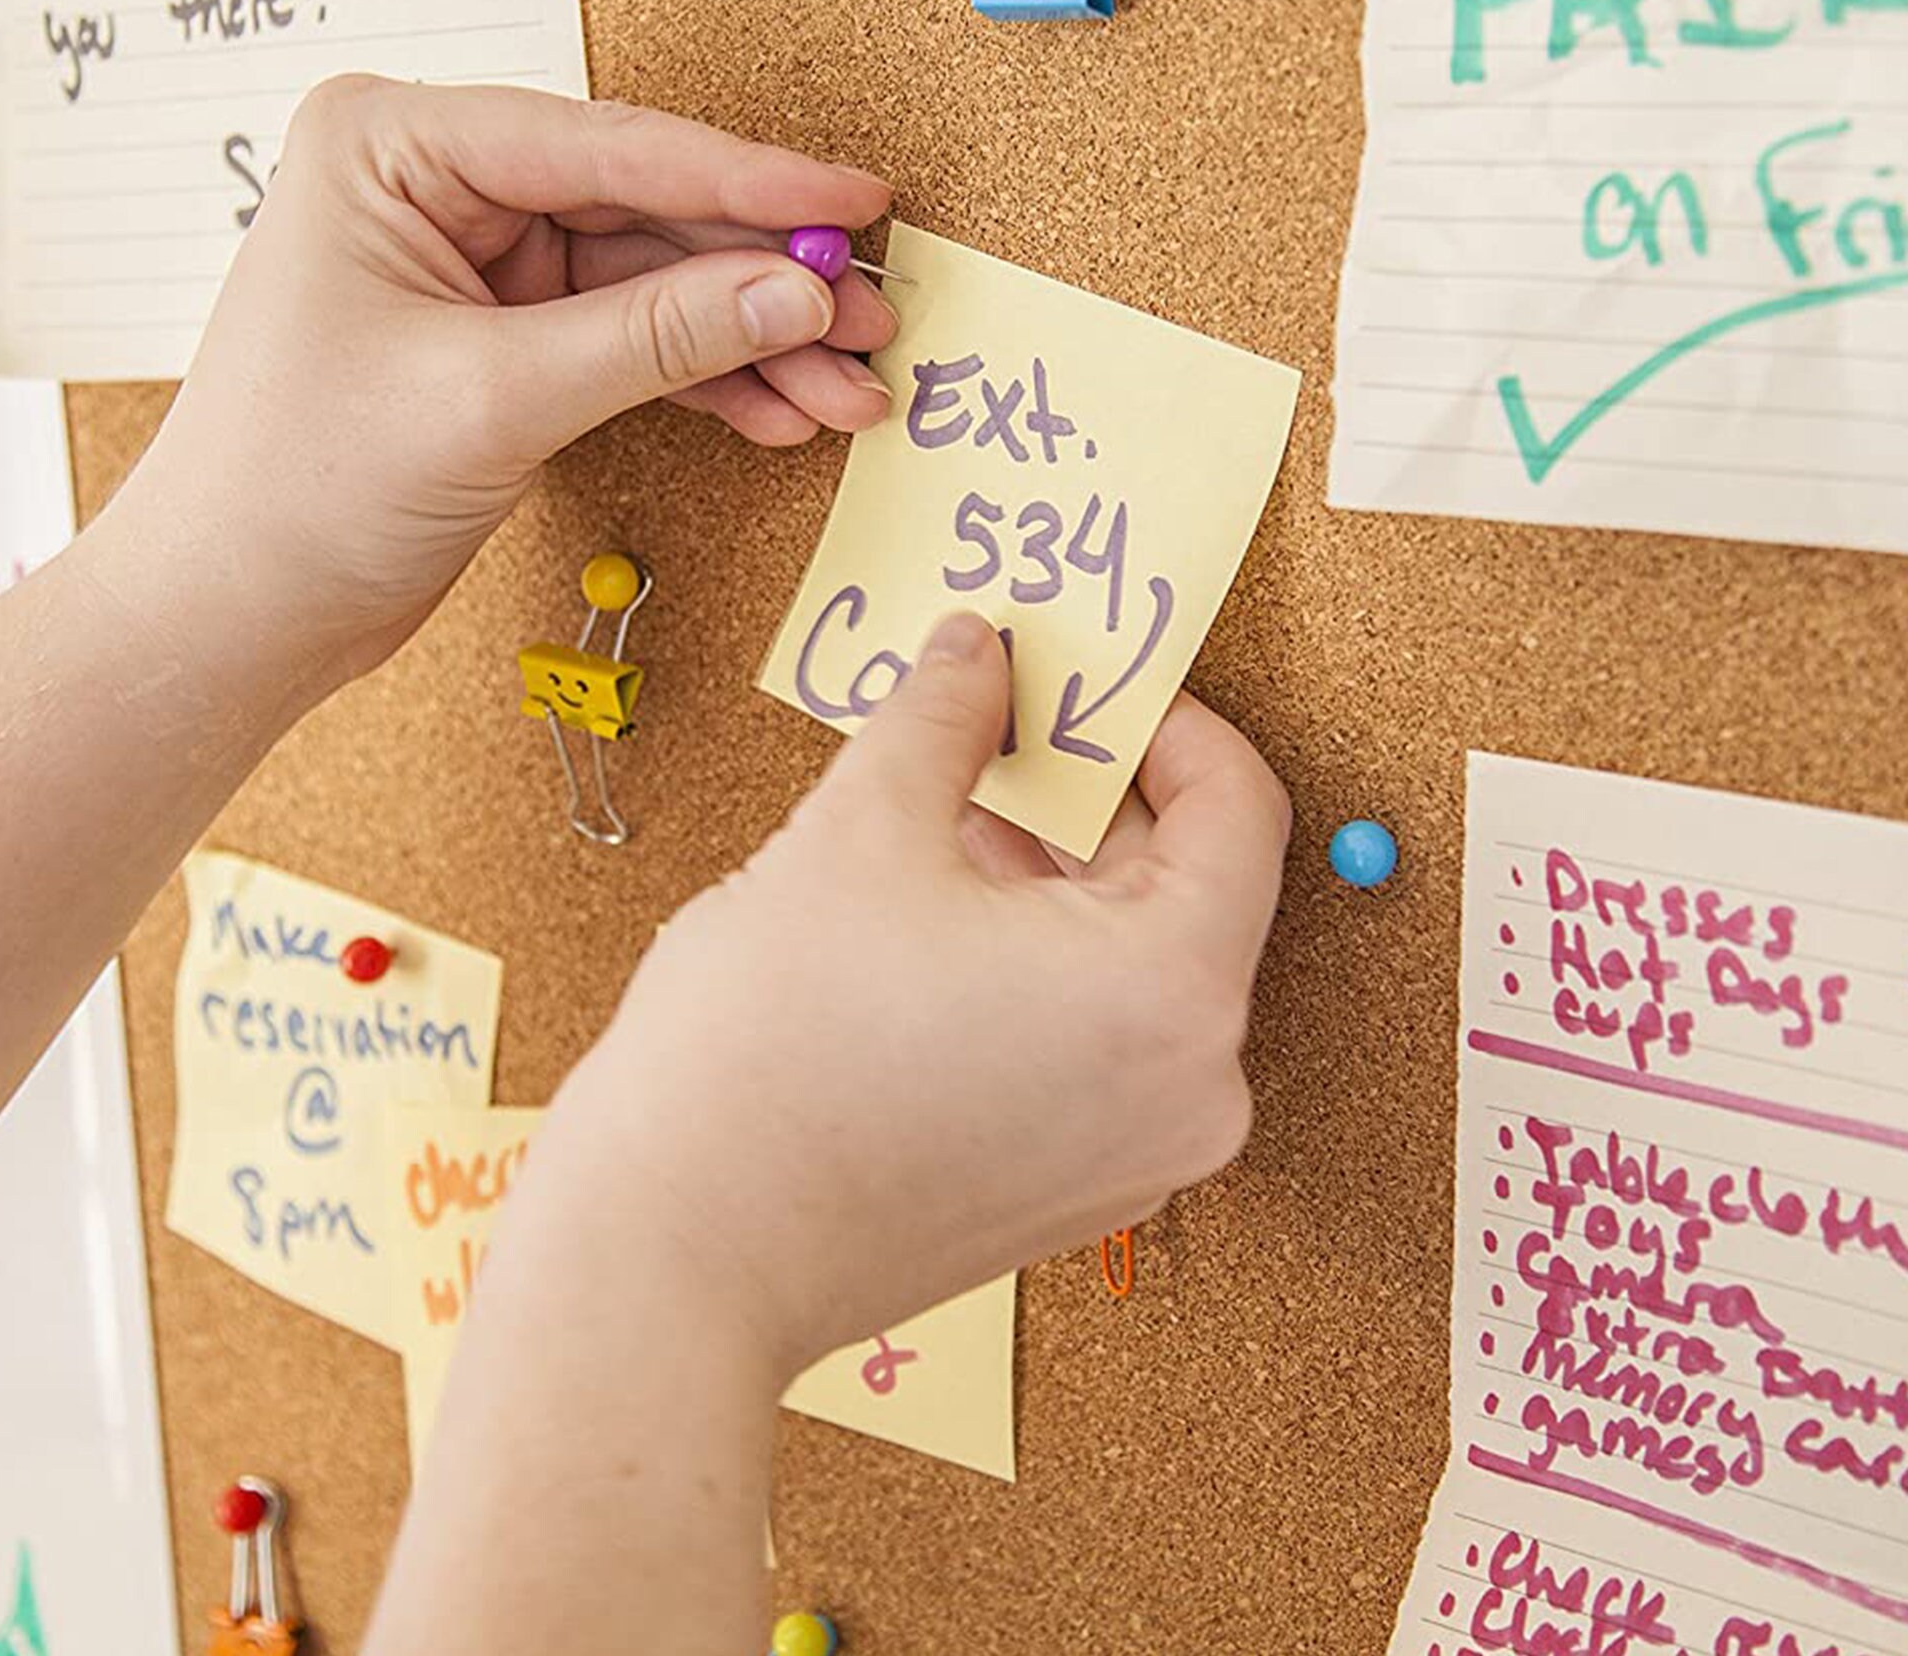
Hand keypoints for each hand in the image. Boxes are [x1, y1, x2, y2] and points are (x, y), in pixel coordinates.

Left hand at [106, 76, 895, 691]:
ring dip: (751, 340)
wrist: (232, 615)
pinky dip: (702, 380)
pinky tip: (780, 410)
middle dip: (763, 275)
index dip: (746, 176)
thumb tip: (796, 291)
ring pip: (650, 285)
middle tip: (870, 312)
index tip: (853, 194)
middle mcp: (434, 186)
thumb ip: (657, 336)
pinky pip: (626, 343)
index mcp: (394, 145)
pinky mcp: (499, 342)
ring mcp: (471, 266)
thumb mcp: (495, 397)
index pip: (605, 145)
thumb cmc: (299, 487)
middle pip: (643, 212)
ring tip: (849, 385)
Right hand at [542, 613, 1289, 1374]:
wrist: (674, 1258)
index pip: (1237, 810)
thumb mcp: (861, 831)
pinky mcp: (1071, 1189)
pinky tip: (936, 909)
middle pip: (1186, 886)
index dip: (1165, 722)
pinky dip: (1039, 958)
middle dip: (1093, 791)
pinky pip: (1094, 1035)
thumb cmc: (766, 1060)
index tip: (1085, 684)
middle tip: (1002, 719)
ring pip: (1131, 962)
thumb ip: (945, 715)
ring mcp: (1133, 1154)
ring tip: (948, 807)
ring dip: (1056, 871)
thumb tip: (978, 652)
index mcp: (1170, 993)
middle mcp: (1187, 1088)